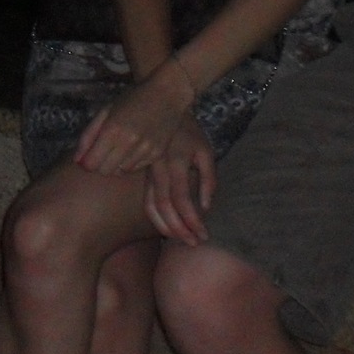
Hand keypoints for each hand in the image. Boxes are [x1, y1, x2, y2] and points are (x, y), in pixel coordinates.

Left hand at [73, 68, 192, 176]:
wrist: (167, 94)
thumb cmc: (133, 98)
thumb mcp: (106, 110)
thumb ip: (88, 135)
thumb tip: (77, 160)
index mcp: (112, 130)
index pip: (91, 164)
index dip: (87, 161)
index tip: (90, 154)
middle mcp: (128, 142)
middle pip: (105, 171)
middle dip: (100, 164)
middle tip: (105, 151)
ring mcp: (144, 150)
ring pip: (120, 171)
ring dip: (116, 163)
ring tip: (121, 147)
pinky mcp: (156, 154)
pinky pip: (136, 168)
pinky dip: (131, 162)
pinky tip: (134, 148)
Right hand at [142, 119, 217, 243]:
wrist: (164, 110)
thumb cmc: (190, 133)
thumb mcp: (206, 151)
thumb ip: (209, 179)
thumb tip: (205, 207)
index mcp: (176, 163)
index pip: (182, 200)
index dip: (192, 220)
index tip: (203, 235)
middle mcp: (159, 170)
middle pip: (165, 208)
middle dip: (178, 230)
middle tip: (193, 243)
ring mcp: (148, 172)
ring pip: (151, 207)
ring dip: (165, 227)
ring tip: (181, 240)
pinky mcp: (144, 175)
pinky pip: (146, 200)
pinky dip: (154, 217)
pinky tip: (166, 227)